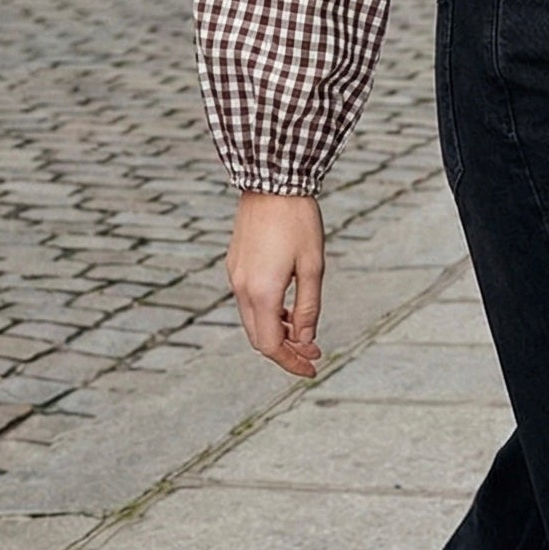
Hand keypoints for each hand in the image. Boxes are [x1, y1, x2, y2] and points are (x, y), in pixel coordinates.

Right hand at [227, 191, 324, 376]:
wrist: (272, 181)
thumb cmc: (298, 221)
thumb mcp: (313, 267)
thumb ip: (308, 307)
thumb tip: (306, 340)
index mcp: (262, 292)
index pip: (271, 345)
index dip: (291, 362)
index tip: (313, 368)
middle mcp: (242, 288)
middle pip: (259, 337)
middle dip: (286, 350)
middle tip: (314, 353)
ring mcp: (235, 276)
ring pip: (253, 320)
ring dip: (277, 331)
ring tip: (305, 331)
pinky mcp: (235, 264)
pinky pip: (249, 301)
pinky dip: (268, 313)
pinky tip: (288, 308)